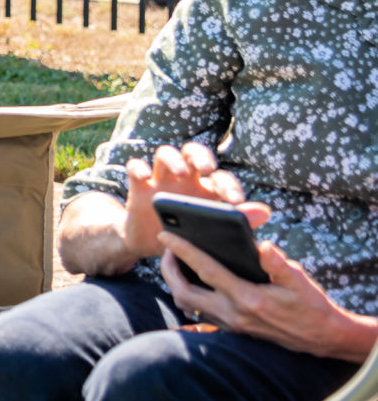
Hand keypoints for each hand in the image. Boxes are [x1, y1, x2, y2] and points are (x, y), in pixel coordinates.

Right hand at [123, 142, 243, 259]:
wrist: (152, 247)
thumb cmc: (188, 239)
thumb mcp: (213, 233)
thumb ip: (238, 221)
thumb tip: (266, 212)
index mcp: (206, 190)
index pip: (219, 176)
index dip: (229, 185)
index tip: (236, 200)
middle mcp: (184, 179)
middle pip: (193, 152)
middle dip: (201, 156)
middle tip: (207, 169)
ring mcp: (160, 181)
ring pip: (165, 153)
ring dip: (174, 159)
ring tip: (180, 173)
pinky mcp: (139, 187)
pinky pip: (135, 167)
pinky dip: (138, 167)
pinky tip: (144, 177)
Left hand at [159, 205, 377, 360]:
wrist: (323, 337)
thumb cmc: (311, 305)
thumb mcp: (299, 280)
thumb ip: (279, 264)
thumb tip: (263, 246)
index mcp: (247, 298)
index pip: (206, 270)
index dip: (183, 251)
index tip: (165, 234)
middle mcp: (233, 314)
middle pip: (184, 292)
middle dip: (168, 269)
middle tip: (167, 248)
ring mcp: (231, 324)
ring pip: (188, 306)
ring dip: (175, 284)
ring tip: (175, 263)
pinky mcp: (233, 329)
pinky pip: (199, 314)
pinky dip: (189, 298)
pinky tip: (190, 283)